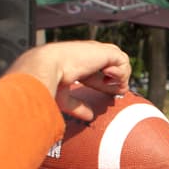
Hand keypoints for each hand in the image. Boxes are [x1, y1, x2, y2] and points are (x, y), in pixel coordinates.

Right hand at [5, 40, 131, 120]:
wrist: (45, 67)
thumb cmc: (48, 81)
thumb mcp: (63, 97)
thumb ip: (77, 106)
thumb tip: (89, 116)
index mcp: (77, 63)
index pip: (99, 72)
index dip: (108, 84)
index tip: (112, 95)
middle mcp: (88, 55)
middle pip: (112, 65)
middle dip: (119, 79)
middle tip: (118, 91)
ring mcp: (96, 52)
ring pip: (121, 61)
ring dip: (121, 76)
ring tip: (109, 84)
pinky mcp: (104, 52)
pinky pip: (123, 61)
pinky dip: (121, 73)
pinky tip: (108, 78)